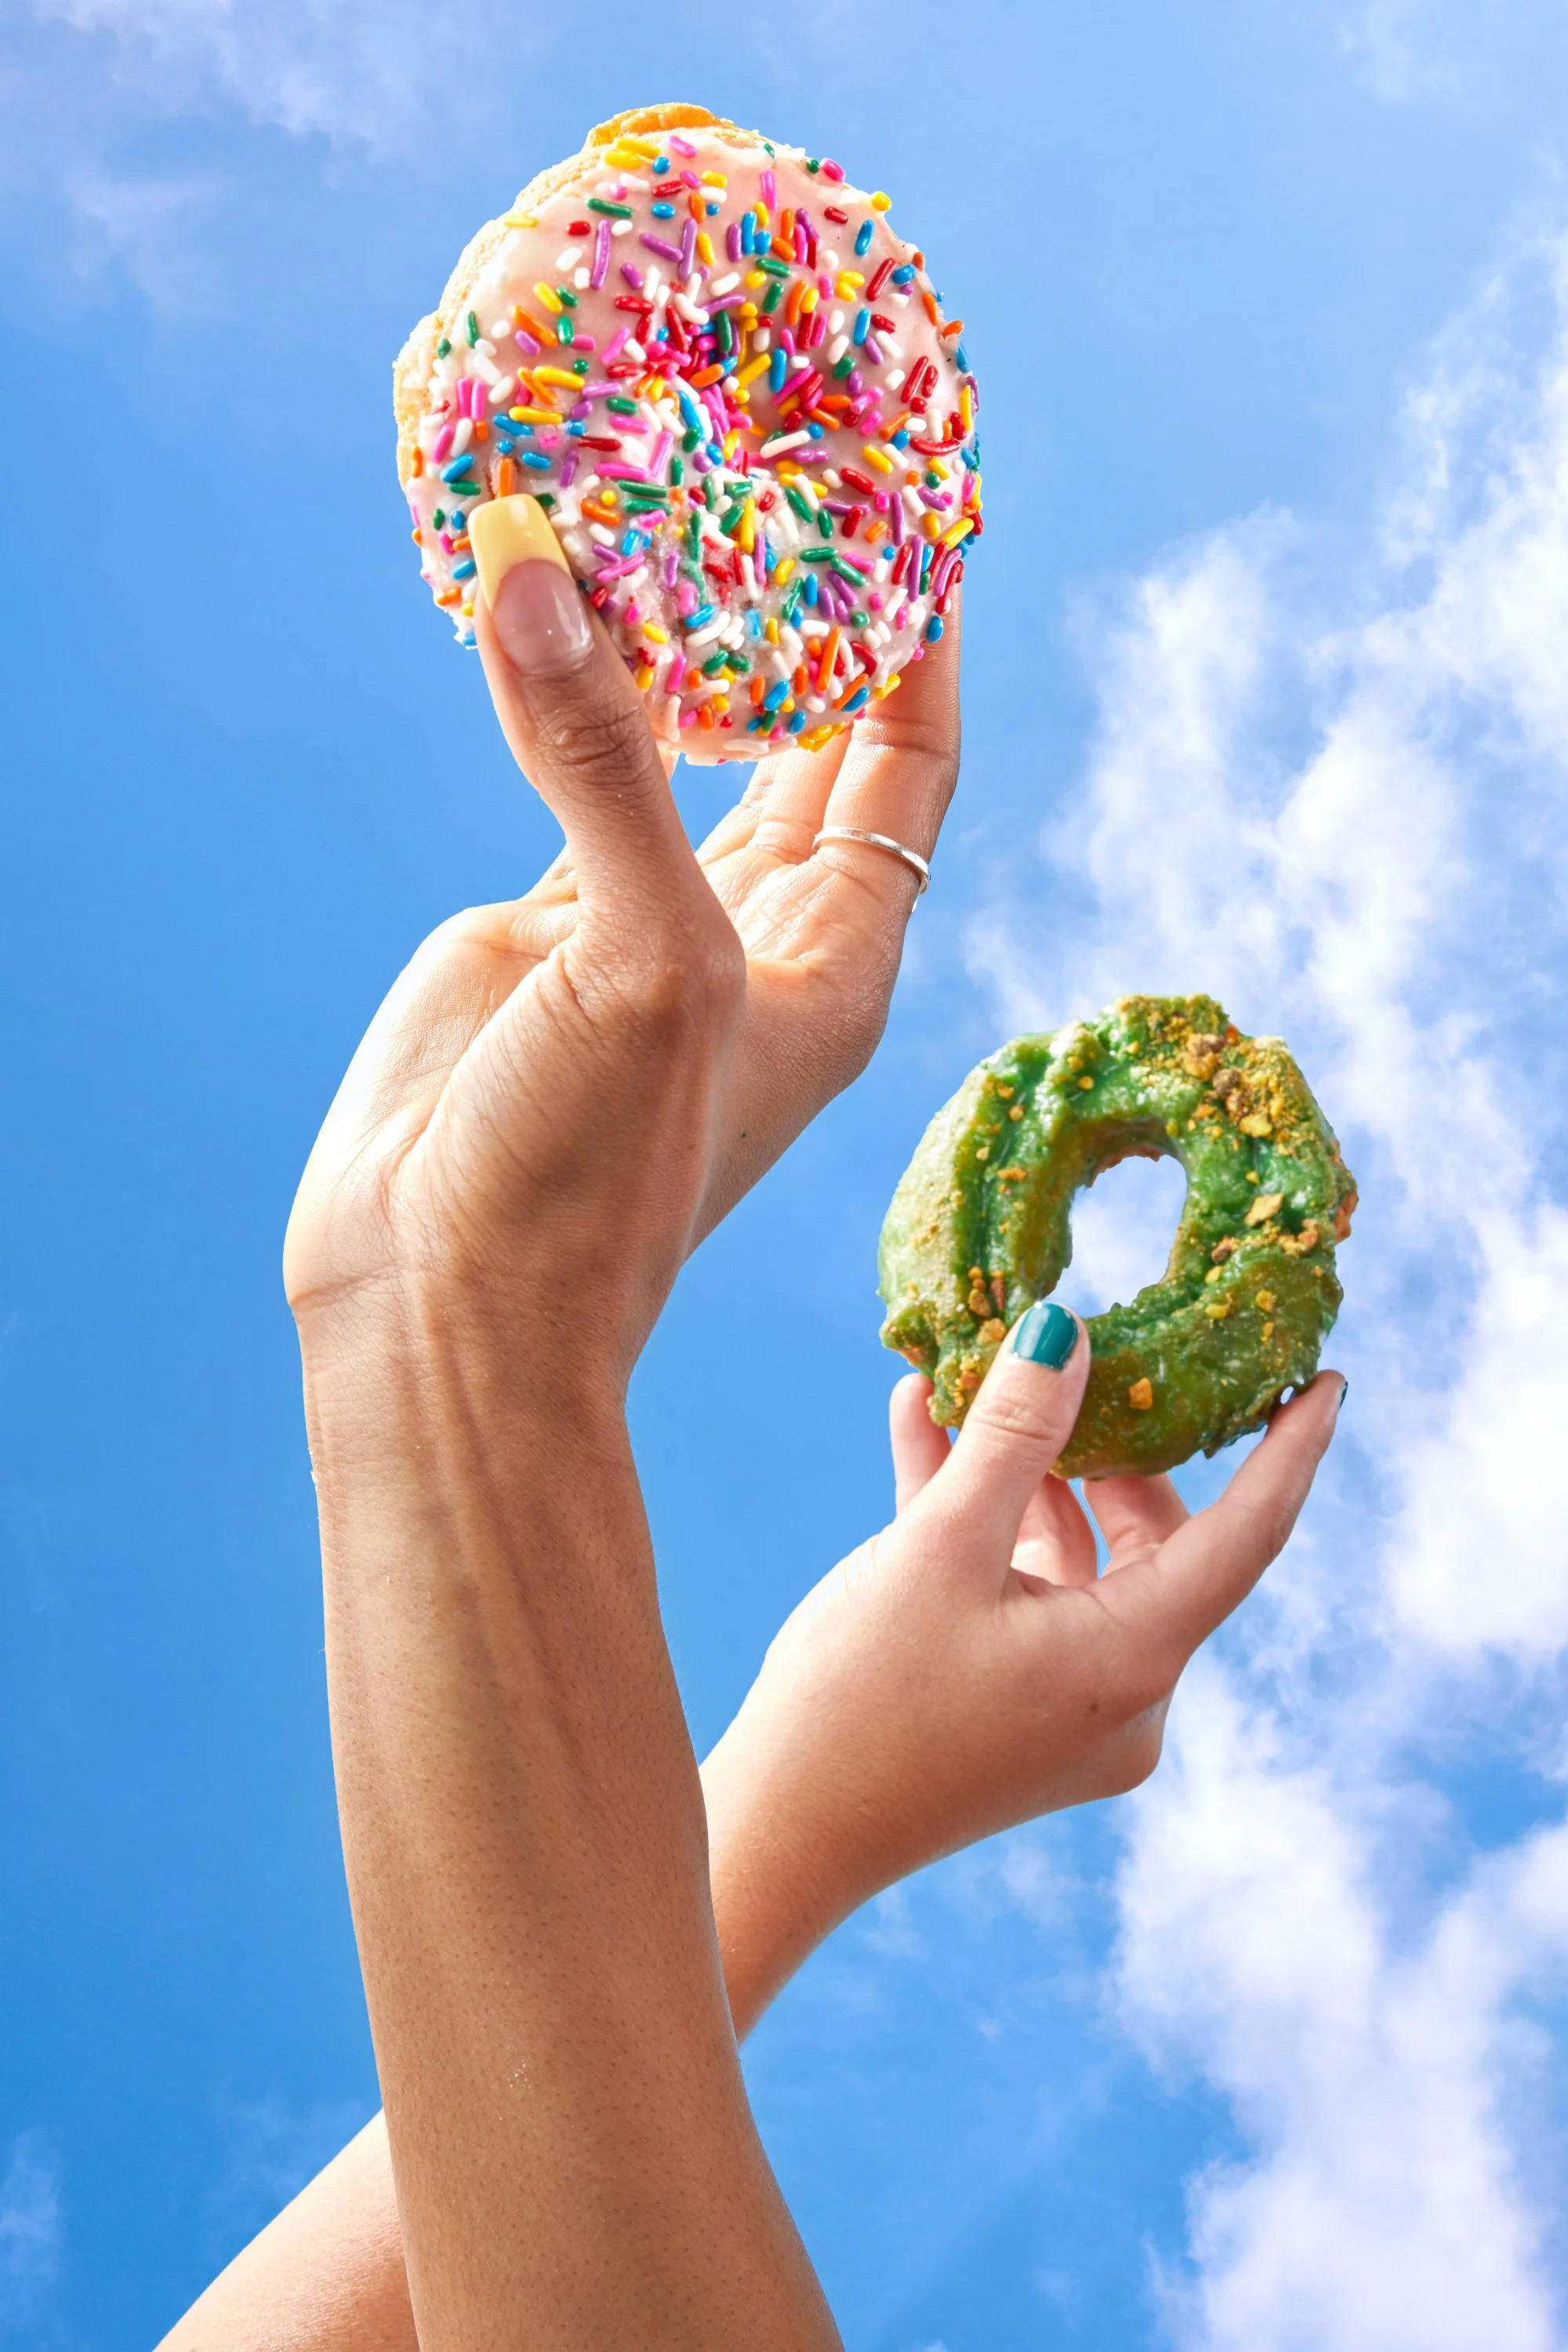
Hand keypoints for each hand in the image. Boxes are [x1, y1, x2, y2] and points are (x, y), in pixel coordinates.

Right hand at [473, 523, 959, 1247]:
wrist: (452, 1301)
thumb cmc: (593, 1175)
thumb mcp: (642, 964)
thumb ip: (603, 768)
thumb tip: (538, 570)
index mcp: (836, 957)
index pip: (907, 763)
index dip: (914, 637)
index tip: (902, 504)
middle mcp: (756, 932)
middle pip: (810, 739)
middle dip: (801, 614)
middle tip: (780, 460)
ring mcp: (645, 922)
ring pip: (684, 747)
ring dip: (679, 638)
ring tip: (670, 490)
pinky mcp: (542, 924)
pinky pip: (570, 772)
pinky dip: (561, 687)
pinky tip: (551, 594)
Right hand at [703, 1309, 1344, 2020]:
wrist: (779, 1838)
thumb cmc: (860, 1699)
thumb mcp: (938, 1546)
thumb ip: (1011, 1433)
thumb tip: (1067, 1329)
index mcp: (1133, 1662)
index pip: (1249, 1535)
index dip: (1290, 1450)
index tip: (1326, 1378)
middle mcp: (1125, 1697)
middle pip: (1153, 1543)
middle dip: (1111, 1445)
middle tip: (1091, 1355)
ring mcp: (1072, 1712)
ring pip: (1078, 1562)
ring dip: (1028, 1474)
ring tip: (973, 1380)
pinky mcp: (1017, 1714)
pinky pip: (1025, 1595)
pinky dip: (988, 1523)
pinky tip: (924, 1434)